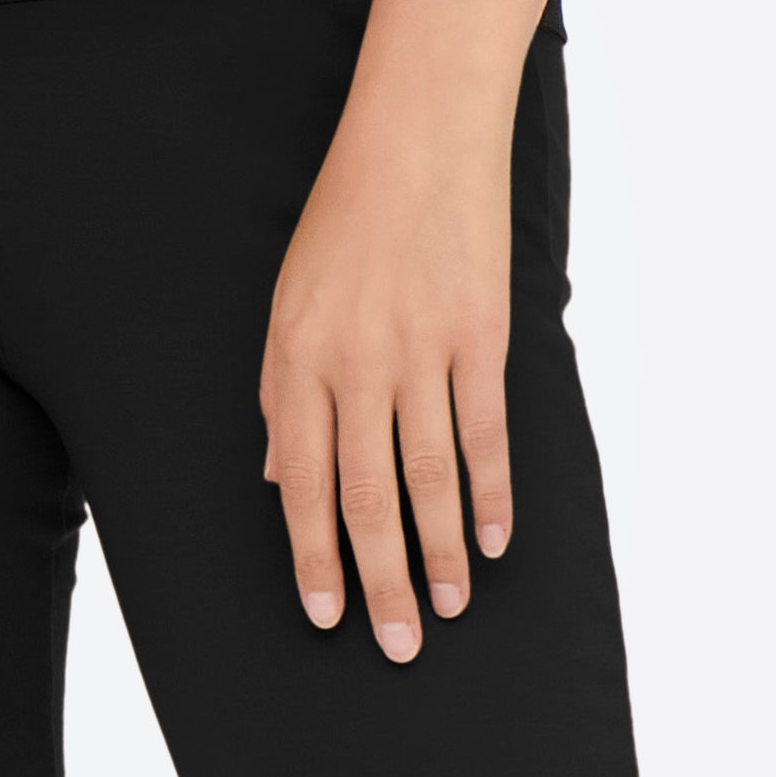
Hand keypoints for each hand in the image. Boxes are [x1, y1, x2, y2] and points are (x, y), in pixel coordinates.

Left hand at [260, 76, 514, 659]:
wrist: (418, 133)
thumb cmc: (347, 216)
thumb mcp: (289, 299)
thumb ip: (284, 394)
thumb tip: (280, 477)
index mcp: (296, 357)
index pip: (303, 483)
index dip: (314, 556)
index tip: (328, 615)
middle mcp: (354, 361)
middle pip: (366, 496)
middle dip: (380, 578)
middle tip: (397, 643)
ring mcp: (420, 349)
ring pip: (429, 476)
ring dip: (441, 551)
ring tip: (449, 606)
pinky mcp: (480, 333)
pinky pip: (484, 431)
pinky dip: (491, 491)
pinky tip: (494, 538)